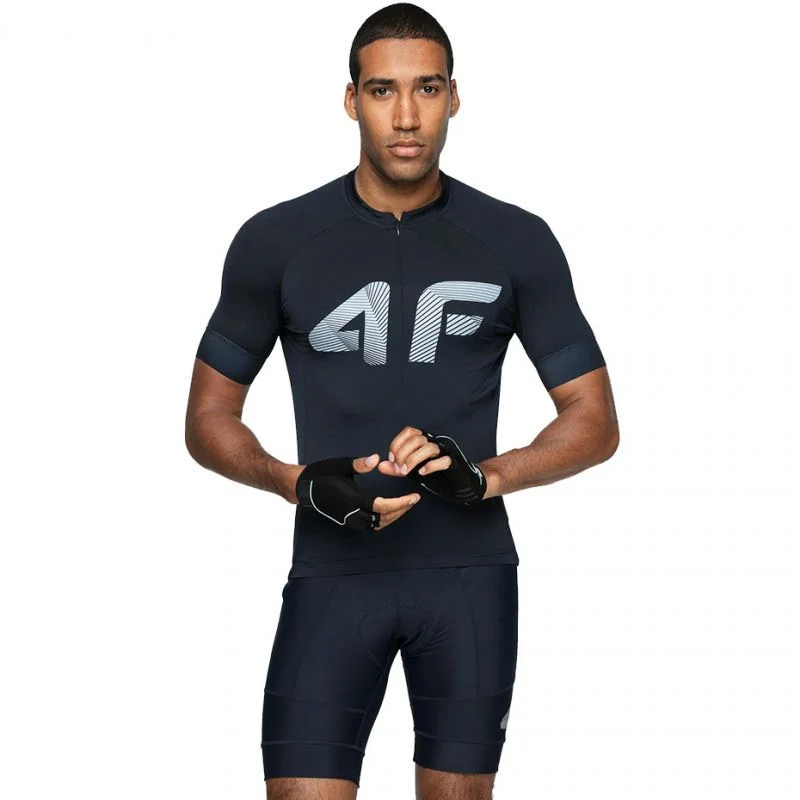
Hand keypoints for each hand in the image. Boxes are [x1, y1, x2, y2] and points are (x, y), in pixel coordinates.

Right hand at [295, 453, 419, 530]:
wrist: (303, 487)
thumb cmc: (321, 473)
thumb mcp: (341, 465)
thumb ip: (359, 464)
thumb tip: (376, 459)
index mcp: (352, 499)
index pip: (383, 506)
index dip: (400, 503)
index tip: (414, 497)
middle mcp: (352, 513)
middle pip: (384, 518)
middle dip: (401, 510)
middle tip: (414, 499)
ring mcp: (349, 519)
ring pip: (378, 525)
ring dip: (393, 516)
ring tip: (405, 504)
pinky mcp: (347, 521)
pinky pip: (370, 525)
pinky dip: (383, 519)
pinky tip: (390, 509)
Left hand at [379, 426, 485, 505]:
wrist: (461, 483)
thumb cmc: (436, 475)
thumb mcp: (412, 471)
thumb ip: (397, 468)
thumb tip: (380, 466)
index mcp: (426, 440)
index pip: (410, 431)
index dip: (397, 444)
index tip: (391, 459)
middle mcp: (436, 441)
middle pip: (417, 439)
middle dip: (404, 454)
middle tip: (399, 469)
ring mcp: (446, 451)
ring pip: (429, 447)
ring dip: (414, 460)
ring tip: (407, 473)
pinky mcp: (455, 462)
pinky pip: (443, 460)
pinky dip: (430, 466)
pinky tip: (422, 473)